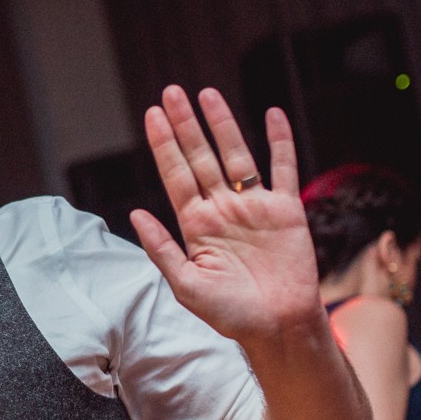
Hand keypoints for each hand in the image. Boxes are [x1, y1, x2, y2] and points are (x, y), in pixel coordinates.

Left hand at [129, 87, 320, 345]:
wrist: (279, 327)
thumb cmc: (231, 314)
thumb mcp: (186, 285)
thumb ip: (162, 248)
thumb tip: (135, 213)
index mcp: (196, 225)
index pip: (176, 175)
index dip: (165, 144)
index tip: (152, 114)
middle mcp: (222, 209)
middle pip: (201, 157)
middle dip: (186, 125)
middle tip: (171, 92)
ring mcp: (254, 207)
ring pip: (236, 156)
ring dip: (222, 125)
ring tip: (206, 94)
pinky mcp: (286, 210)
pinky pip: (283, 168)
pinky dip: (279, 141)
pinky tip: (271, 114)